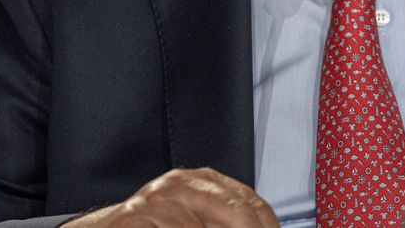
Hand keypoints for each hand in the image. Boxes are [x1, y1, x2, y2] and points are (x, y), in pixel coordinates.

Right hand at [64, 167, 279, 227]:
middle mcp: (183, 183)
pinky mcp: (136, 214)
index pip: (252, 204)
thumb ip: (220, 222)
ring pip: (204, 219)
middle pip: (237, 210)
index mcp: (203, 182)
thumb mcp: (193, 222)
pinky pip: (172, 225)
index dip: (267, 225)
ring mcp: (158, 196)